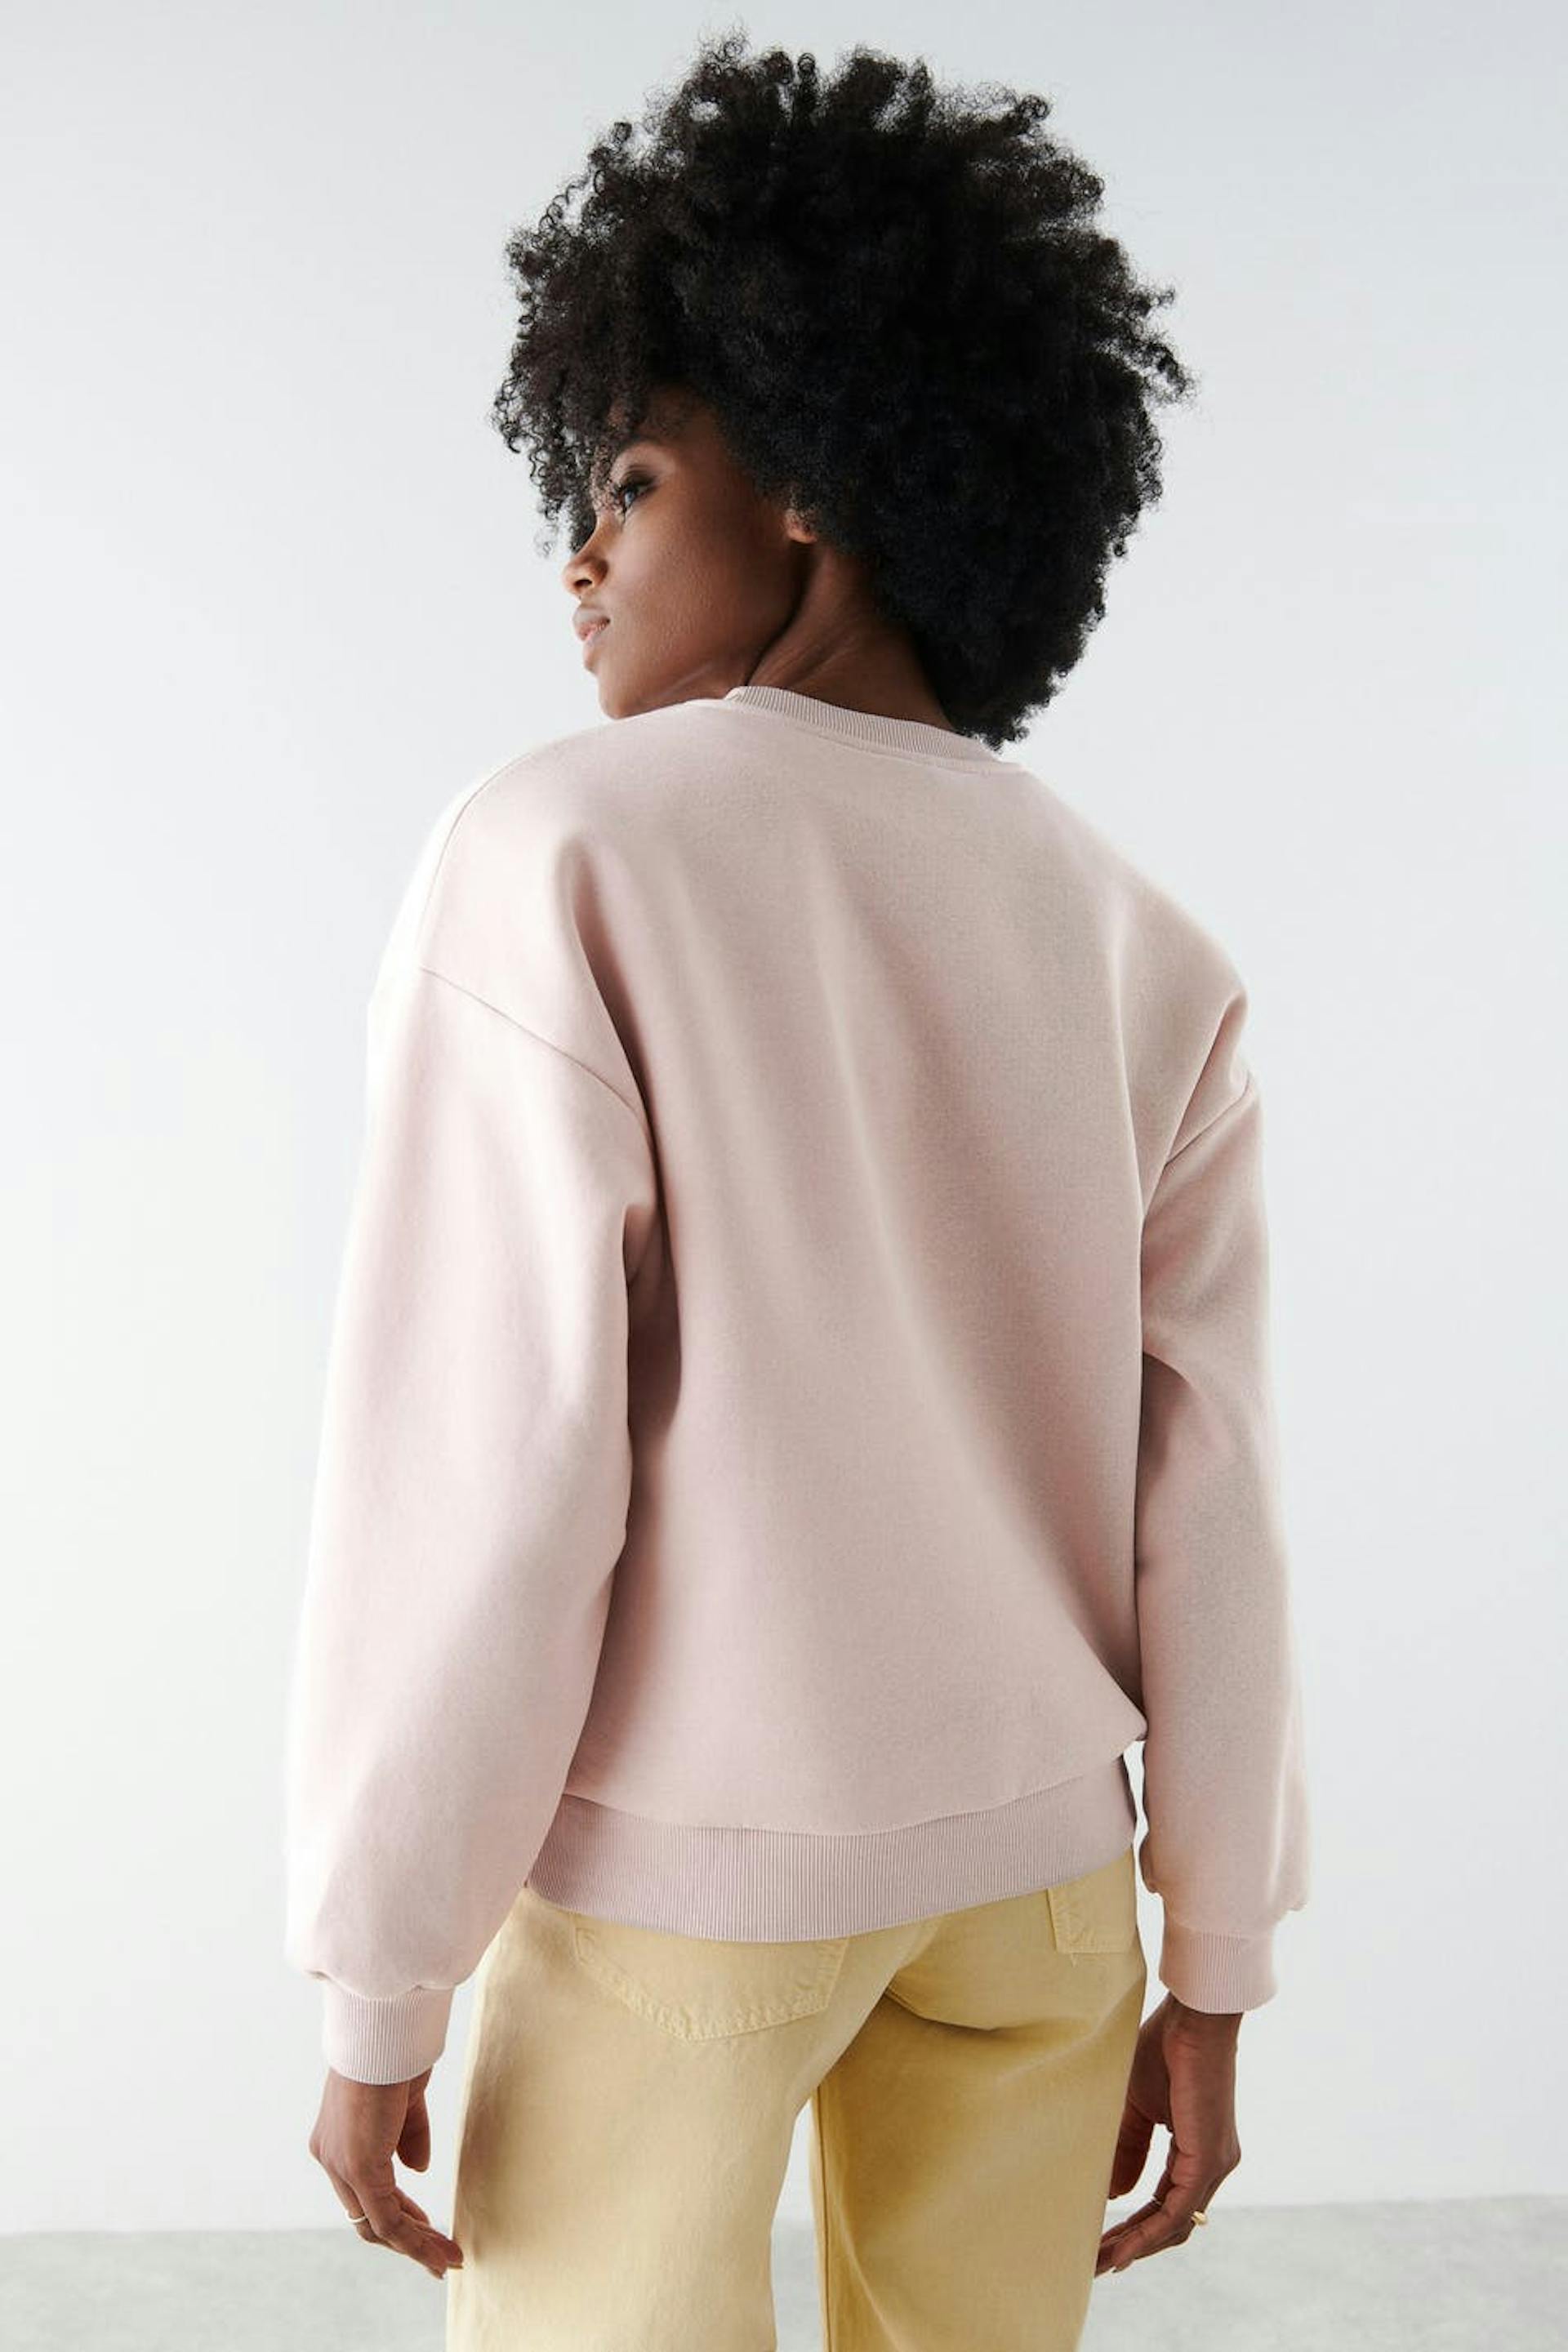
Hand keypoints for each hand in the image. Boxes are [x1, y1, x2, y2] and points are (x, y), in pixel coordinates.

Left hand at [307, 2065, 464, 2279]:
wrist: (384, 2030)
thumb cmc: (395, 2050)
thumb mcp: (404, 2099)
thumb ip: (408, 2135)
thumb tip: (417, 2170)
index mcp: (337, 2137)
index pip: (364, 2191)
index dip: (397, 2211)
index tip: (425, 2225)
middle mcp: (331, 2156)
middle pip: (366, 2215)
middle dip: (405, 2237)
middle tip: (436, 2253)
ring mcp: (341, 2164)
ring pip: (377, 2225)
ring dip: (415, 2246)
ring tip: (446, 2260)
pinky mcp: (359, 2168)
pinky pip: (389, 2219)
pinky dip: (416, 2240)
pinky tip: (440, 2250)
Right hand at [1095, 1991, 1242, 2275]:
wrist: (1192, 2017)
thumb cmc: (1164, 2047)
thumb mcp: (1135, 2106)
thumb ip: (1127, 2147)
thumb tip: (1116, 2195)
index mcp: (1195, 2150)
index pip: (1162, 2203)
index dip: (1132, 2227)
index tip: (1098, 2243)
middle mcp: (1210, 2164)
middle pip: (1169, 2223)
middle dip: (1130, 2245)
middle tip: (1093, 2263)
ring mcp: (1214, 2164)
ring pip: (1174, 2224)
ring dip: (1135, 2245)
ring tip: (1099, 2261)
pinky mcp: (1209, 2158)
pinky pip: (1177, 2210)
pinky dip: (1148, 2232)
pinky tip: (1122, 2246)